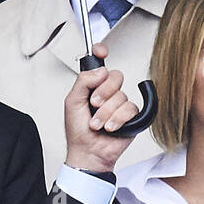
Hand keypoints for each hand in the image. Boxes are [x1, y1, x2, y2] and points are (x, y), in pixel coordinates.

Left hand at [63, 42, 139, 172]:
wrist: (89, 152)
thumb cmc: (78, 131)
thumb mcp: (72, 102)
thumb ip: (83, 82)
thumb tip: (101, 70)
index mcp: (93, 86)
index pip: (100, 64)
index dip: (101, 53)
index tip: (100, 51)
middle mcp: (107, 93)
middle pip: (115, 76)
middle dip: (103, 92)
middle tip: (94, 104)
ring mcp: (120, 104)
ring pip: (121, 96)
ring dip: (106, 113)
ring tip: (98, 124)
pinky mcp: (131, 116)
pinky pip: (130, 109)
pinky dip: (117, 119)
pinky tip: (110, 128)